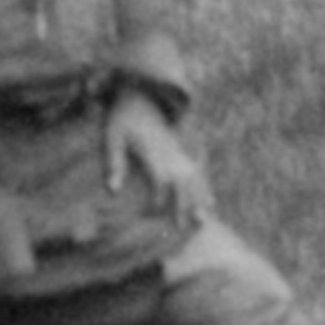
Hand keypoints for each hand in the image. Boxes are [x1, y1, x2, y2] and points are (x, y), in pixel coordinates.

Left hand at [110, 83, 201, 217]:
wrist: (140, 95)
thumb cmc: (122, 118)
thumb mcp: (112, 137)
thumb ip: (114, 163)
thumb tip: (113, 190)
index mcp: (153, 152)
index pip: (161, 181)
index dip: (158, 200)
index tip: (151, 215)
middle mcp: (170, 154)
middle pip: (182, 184)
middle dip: (184, 206)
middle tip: (185, 228)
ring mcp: (179, 153)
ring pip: (195, 179)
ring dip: (199, 201)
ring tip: (203, 222)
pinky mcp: (181, 152)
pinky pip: (198, 172)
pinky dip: (205, 189)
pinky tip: (211, 203)